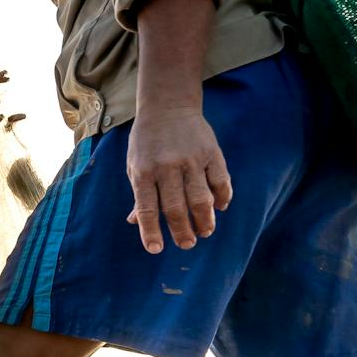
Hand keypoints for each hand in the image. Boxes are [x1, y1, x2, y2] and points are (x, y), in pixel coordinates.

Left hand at [125, 110, 231, 253]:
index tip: (156, 250)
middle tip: (187, 244)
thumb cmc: (147, 142)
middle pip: (176, 208)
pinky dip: (223, 198)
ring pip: (201, 198)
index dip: (150, 231)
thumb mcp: (135, 165)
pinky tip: (220, 208)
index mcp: (144, 172)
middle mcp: (167, 167)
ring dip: (205, 220)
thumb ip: (138, 193)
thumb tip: (134, 222)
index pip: (146, 208)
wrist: (168, 107)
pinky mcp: (212, 153)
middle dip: (182, 231)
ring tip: (205, 232)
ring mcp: (191, 160)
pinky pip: (221, 181)